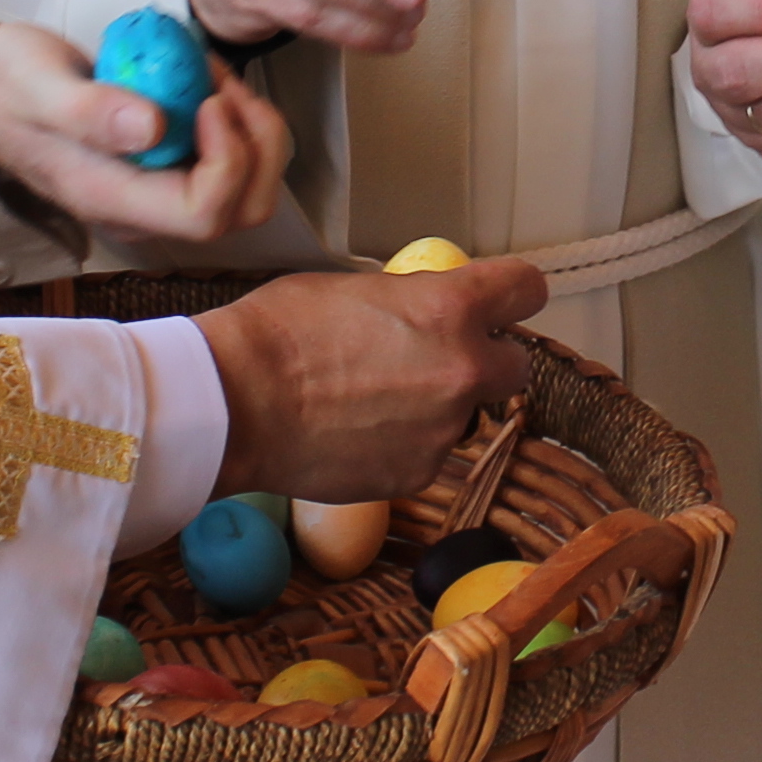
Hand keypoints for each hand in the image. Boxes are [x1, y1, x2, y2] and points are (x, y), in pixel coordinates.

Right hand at [0, 23, 294, 244]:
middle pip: (243, 210)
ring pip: (249, 187)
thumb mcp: (35, 86)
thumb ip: (88, 111)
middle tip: (223, 85)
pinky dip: (239, 116)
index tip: (208, 99)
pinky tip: (205, 78)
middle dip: (258, 146)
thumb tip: (152, 129)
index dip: (229, 161)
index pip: (204, 215)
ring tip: (212, 75)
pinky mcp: (171, 167)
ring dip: (253, 128)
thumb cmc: (5, 88)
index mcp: (113, 201)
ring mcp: (160, 190)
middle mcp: (145, 209)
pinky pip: (233, 159)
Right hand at [195, 259, 547, 498]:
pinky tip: (355, 435)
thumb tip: (420, 311)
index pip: (526, 290)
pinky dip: (402, 446)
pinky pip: (426, 455)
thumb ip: (406, 301)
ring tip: (375, 403)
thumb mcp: (352, 287)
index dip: (513, 296)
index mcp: (451, 308)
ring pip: (466, 416)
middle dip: (486, 362)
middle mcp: (463, 369)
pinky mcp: (417, 475)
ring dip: (440, 408)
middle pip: (516, 365)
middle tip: (440, 360)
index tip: (502, 303)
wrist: (235, 404)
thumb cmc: (278, 333)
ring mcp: (443, 429)